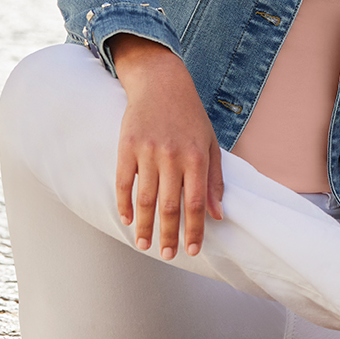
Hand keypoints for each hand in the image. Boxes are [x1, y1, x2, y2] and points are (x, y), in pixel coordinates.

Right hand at [108, 34, 224, 259]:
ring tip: (144, 244)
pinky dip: (124, 203)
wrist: (161, 83)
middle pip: (168, 206)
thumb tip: (217, 215)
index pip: (196, 203)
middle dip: (168, 235)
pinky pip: (123, 182)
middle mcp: (172, 156)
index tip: (192, 250)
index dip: (194, 229)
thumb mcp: (210, 144)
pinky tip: (128, 219)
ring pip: (145, 199)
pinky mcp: (126, 146)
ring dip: (144, 226)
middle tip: (167, 255)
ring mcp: (147, 151)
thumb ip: (214, 180)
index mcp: (196, 157)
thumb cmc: (190, 117)